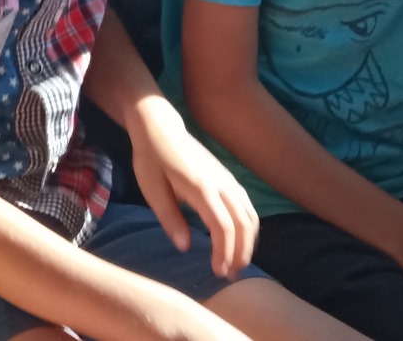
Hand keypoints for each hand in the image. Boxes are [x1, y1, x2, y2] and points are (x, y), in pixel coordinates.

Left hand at [127, 104, 256, 278]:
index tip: (218, 271)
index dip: (224, 251)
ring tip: (237, 263)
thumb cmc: (152, 158)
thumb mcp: (152, 189)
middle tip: (231, 275)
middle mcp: (221, 184)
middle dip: (241, 252)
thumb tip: (185, 247)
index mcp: (201, 187)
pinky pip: (247, 207)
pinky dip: (249, 227)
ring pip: (250, 215)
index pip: (223, 226)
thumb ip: (170, 218)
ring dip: (248, 242)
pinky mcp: (228, 178)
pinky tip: (239, 241)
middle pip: (244, 223)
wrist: (160, 128)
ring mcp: (228, 180)